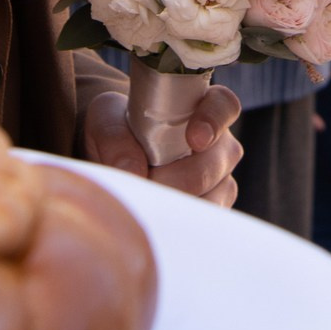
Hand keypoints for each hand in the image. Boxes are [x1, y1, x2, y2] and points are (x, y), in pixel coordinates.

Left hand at [81, 84, 244, 208]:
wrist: (113, 161)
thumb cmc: (116, 130)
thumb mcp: (106, 119)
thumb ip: (116, 137)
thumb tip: (133, 172)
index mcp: (200, 108)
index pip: (223, 105)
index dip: (214, 120)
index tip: (194, 138)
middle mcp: (218, 144)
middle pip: (214, 163)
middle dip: (176, 178)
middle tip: (144, 181)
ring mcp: (219, 180)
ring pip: (213, 198)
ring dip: (176, 202)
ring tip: (146, 198)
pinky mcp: (212, 211)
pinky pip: (204, 223)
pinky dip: (178, 224)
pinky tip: (156, 218)